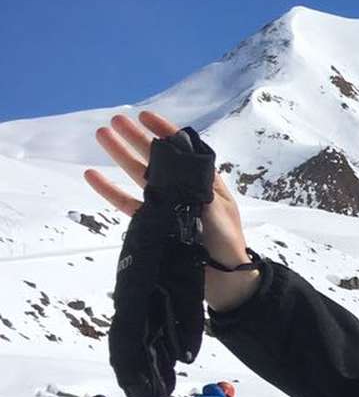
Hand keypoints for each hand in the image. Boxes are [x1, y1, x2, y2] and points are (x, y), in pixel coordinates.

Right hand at [86, 110, 259, 312]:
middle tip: (115, 120)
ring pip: (139, 176)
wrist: (224, 281)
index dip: (165, 132)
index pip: (184, 151)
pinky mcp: (153, 225)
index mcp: (205, 183)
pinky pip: (128, 204)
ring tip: (102, 134)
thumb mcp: (216, 207)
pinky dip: (110, 190)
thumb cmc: (227, 241)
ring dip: (120, 156)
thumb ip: (196, 184)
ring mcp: (166, 206)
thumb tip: (177, 159)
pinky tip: (93, 175)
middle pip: (156, 159)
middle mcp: (183, 190)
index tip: (145, 116)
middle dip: (137, 138)